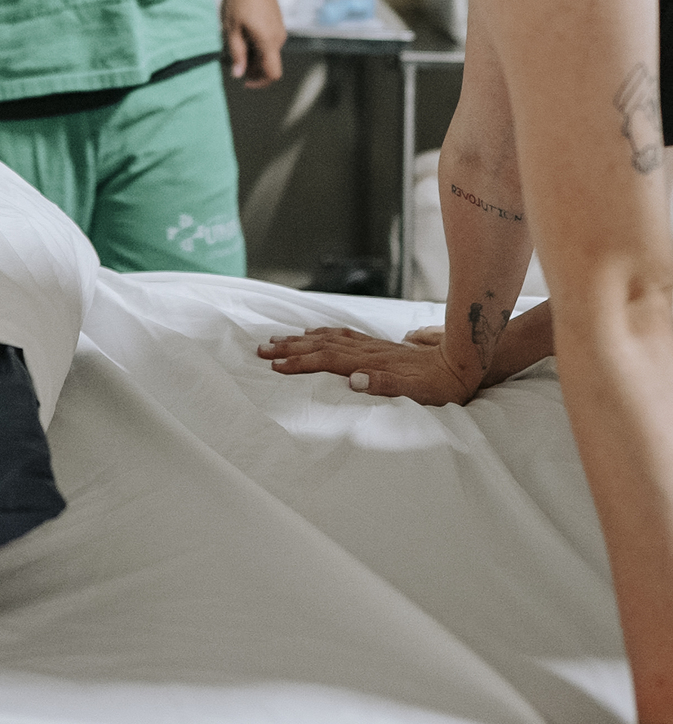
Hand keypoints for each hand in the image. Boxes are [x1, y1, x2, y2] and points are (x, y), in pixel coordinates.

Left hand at [221, 0, 285, 86]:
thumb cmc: (239, 0)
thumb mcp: (232, 29)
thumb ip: (236, 53)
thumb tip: (238, 74)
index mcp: (268, 41)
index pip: (273, 73)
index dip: (260, 82)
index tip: (244, 81)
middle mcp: (279, 37)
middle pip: (269, 64)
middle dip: (253, 69)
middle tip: (232, 62)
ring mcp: (279, 29)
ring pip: (269, 53)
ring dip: (254, 56)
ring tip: (234, 46)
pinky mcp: (277, 21)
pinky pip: (270, 41)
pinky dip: (258, 45)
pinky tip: (243, 35)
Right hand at [257, 324, 477, 403]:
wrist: (463, 360)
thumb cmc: (441, 382)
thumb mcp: (417, 390)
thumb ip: (385, 384)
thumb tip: (354, 380)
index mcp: (371, 362)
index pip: (327, 360)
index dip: (300, 362)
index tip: (274, 364)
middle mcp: (368, 350)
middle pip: (321, 346)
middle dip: (290, 348)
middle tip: (261, 348)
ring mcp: (373, 346)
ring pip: (329, 338)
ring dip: (302, 339)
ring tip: (279, 338)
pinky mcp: (380, 346)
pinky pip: (343, 336)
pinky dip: (324, 333)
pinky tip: (316, 333)